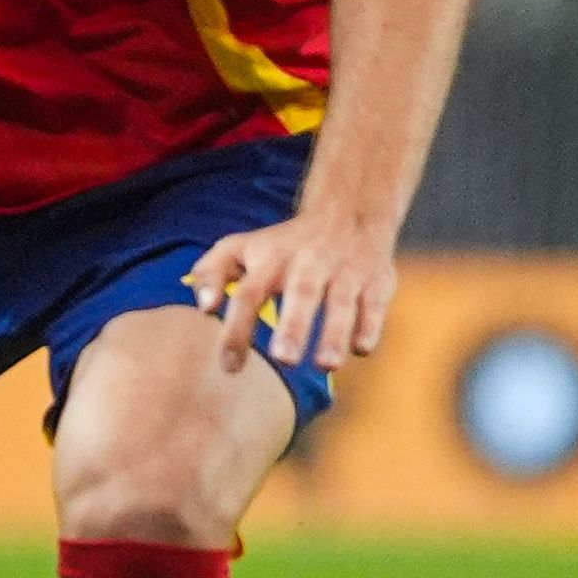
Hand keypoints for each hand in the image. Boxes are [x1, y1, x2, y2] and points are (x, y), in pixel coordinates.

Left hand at [187, 208, 398, 374]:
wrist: (347, 211)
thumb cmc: (282, 243)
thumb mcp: (240, 247)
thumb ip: (210, 273)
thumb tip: (202, 308)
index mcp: (271, 260)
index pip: (249, 294)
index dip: (238, 329)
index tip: (229, 366)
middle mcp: (308, 264)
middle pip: (301, 294)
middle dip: (294, 327)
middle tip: (284, 360)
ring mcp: (344, 272)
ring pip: (341, 302)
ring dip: (335, 333)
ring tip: (327, 364)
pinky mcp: (375, 281)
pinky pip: (375, 304)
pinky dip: (370, 326)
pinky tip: (361, 349)